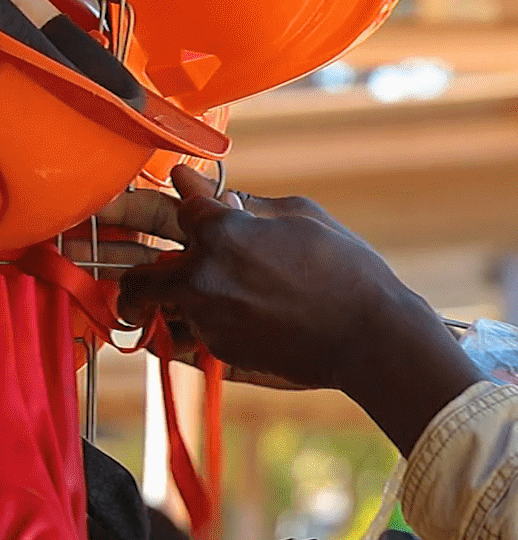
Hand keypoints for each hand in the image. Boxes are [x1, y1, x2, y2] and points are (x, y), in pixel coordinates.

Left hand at [98, 166, 481, 452]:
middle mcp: (201, 275)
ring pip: (158, 310)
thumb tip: (217, 194)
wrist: (370, 338)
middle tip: (125, 269)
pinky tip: (214, 324)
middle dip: (129, 268)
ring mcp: (207, 318)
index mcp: (221, 232)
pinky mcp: (219, 351)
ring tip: (165, 302)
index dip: (183, 193)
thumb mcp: (304, 217)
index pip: (180, 205)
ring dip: (159, 303)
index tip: (183, 188)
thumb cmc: (348, 271)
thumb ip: (250, 204)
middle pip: (139, 273)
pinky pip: (186, 339)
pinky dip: (193, 329)